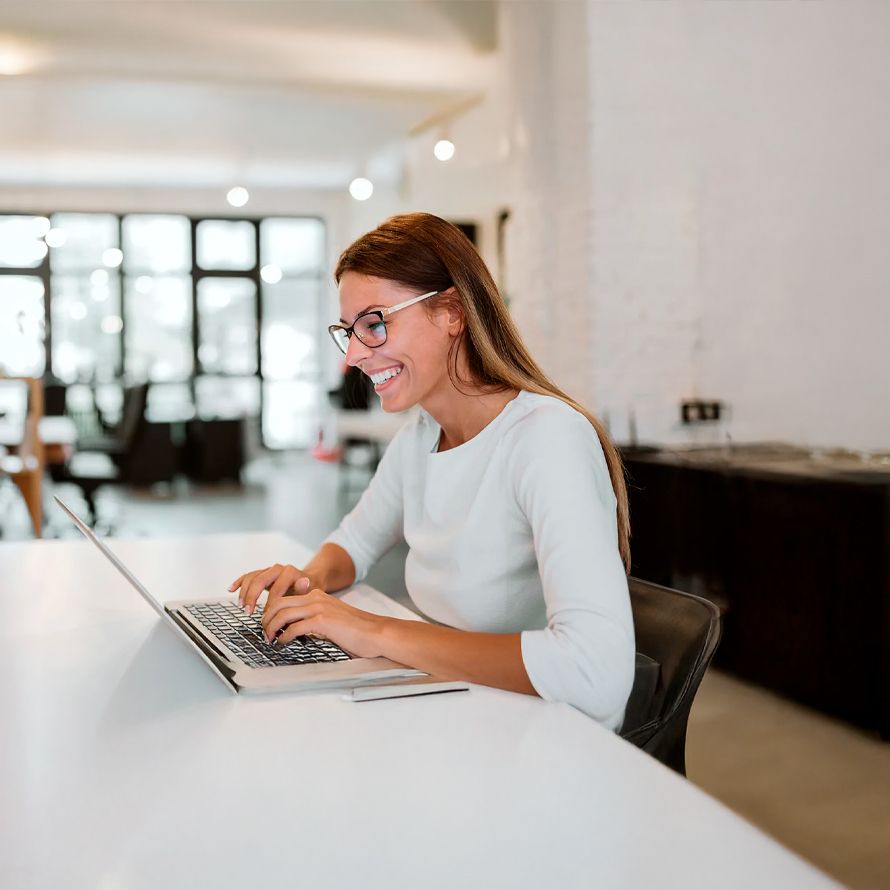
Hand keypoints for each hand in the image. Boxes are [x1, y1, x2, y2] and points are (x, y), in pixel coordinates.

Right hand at [229, 563, 312, 614]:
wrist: (309, 580)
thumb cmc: (308, 590)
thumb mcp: (310, 592)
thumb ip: (304, 590)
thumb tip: (304, 582)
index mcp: (290, 572)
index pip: (276, 589)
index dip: (269, 605)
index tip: (266, 618)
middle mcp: (278, 568)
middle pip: (260, 580)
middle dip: (252, 597)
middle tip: (248, 611)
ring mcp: (269, 570)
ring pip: (252, 577)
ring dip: (245, 592)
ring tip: (242, 606)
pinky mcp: (262, 573)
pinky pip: (248, 575)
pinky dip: (239, 582)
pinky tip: (230, 589)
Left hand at [261, 588, 388, 659]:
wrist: (377, 633)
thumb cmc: (358, 631)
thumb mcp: (332, 620)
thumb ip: (315, 621)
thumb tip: (298, 632)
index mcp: (318, 596)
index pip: (285, 599)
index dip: (272, 612)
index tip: (268, 625)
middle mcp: (316, 598)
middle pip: (279, 603)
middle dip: (266, 618)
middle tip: (264, 633)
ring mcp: (319, 608)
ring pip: (282, 613)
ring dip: (271, 628)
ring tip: (269, 639)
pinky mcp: (322, 621)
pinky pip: (294, 627)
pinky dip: (283, 637)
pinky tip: (282, 644)